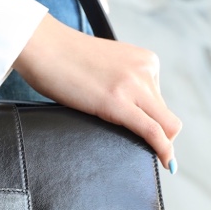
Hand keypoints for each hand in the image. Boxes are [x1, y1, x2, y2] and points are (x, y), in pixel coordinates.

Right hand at [13, 14, 180, 171]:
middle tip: (152, 153)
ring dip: (161, 144)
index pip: (160, 100)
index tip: (147, 136)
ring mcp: (134, 85)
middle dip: (162, 136)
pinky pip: (152, 132)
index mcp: (145, 61)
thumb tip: (124, 107)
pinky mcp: (118, 103)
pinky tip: (168, 164)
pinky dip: (164, 150)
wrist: (43, 45)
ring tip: (156, 161)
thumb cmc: (64, 58)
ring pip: (167, 126)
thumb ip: (122, 82)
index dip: (154, 121)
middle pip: (166, 115)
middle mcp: (145, 70)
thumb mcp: (107, 67)